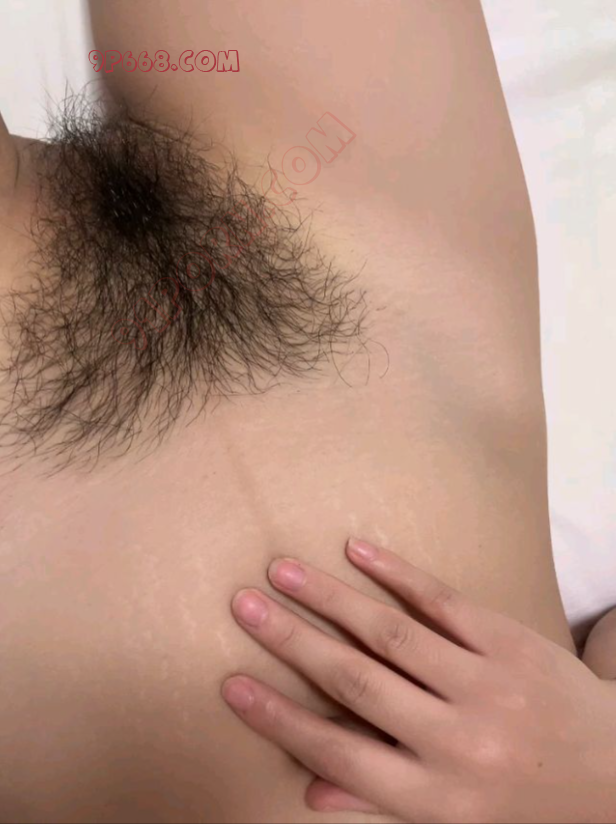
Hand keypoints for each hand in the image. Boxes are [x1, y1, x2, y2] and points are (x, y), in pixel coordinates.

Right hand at [221, 539, 615, 822]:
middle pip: (357, 683)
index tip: (232, 685)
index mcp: (438, 798)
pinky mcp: (512, 642)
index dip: (279, 718)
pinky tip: (357, 549)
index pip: (339, 754)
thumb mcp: (456, 822)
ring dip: (331, 598)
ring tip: (283, 571)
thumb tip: (309, 788)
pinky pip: (445, 602)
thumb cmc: (525, 804)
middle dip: (292, 642)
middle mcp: (458, 742)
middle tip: (244, 605)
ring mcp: (488, 686)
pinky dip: (398, 573)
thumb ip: (380, 800)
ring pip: (393, 634)